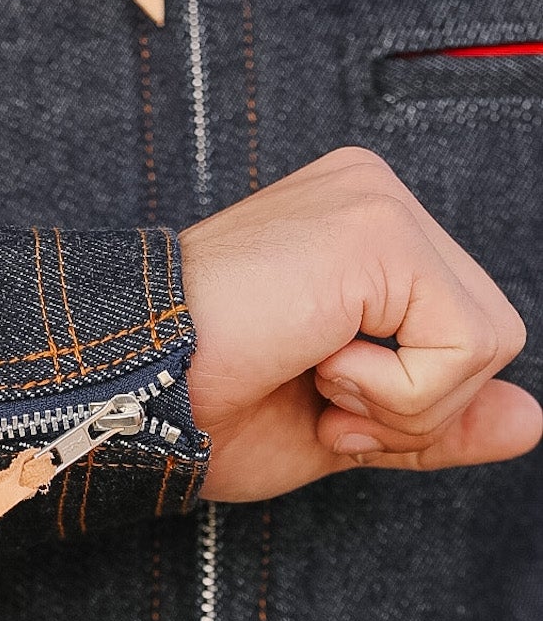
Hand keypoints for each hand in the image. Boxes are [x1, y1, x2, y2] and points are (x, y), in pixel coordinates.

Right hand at [178, 148, 542, 501]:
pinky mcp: (378, 230)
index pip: (460, 331)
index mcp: (360, 230)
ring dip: (402, 401)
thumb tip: (532, 421)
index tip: (315, 398)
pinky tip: (316, 361)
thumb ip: (436, 417)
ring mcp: (377, 203)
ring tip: (312, 376)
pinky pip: (466, 345)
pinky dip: (398, 391)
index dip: (406, 401)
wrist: (119, 390)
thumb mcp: (344, 424)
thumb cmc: (199, 404)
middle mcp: (374, 196)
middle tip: (315, 394)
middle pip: (488, 335)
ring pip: (490, 342)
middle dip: (412, 404)